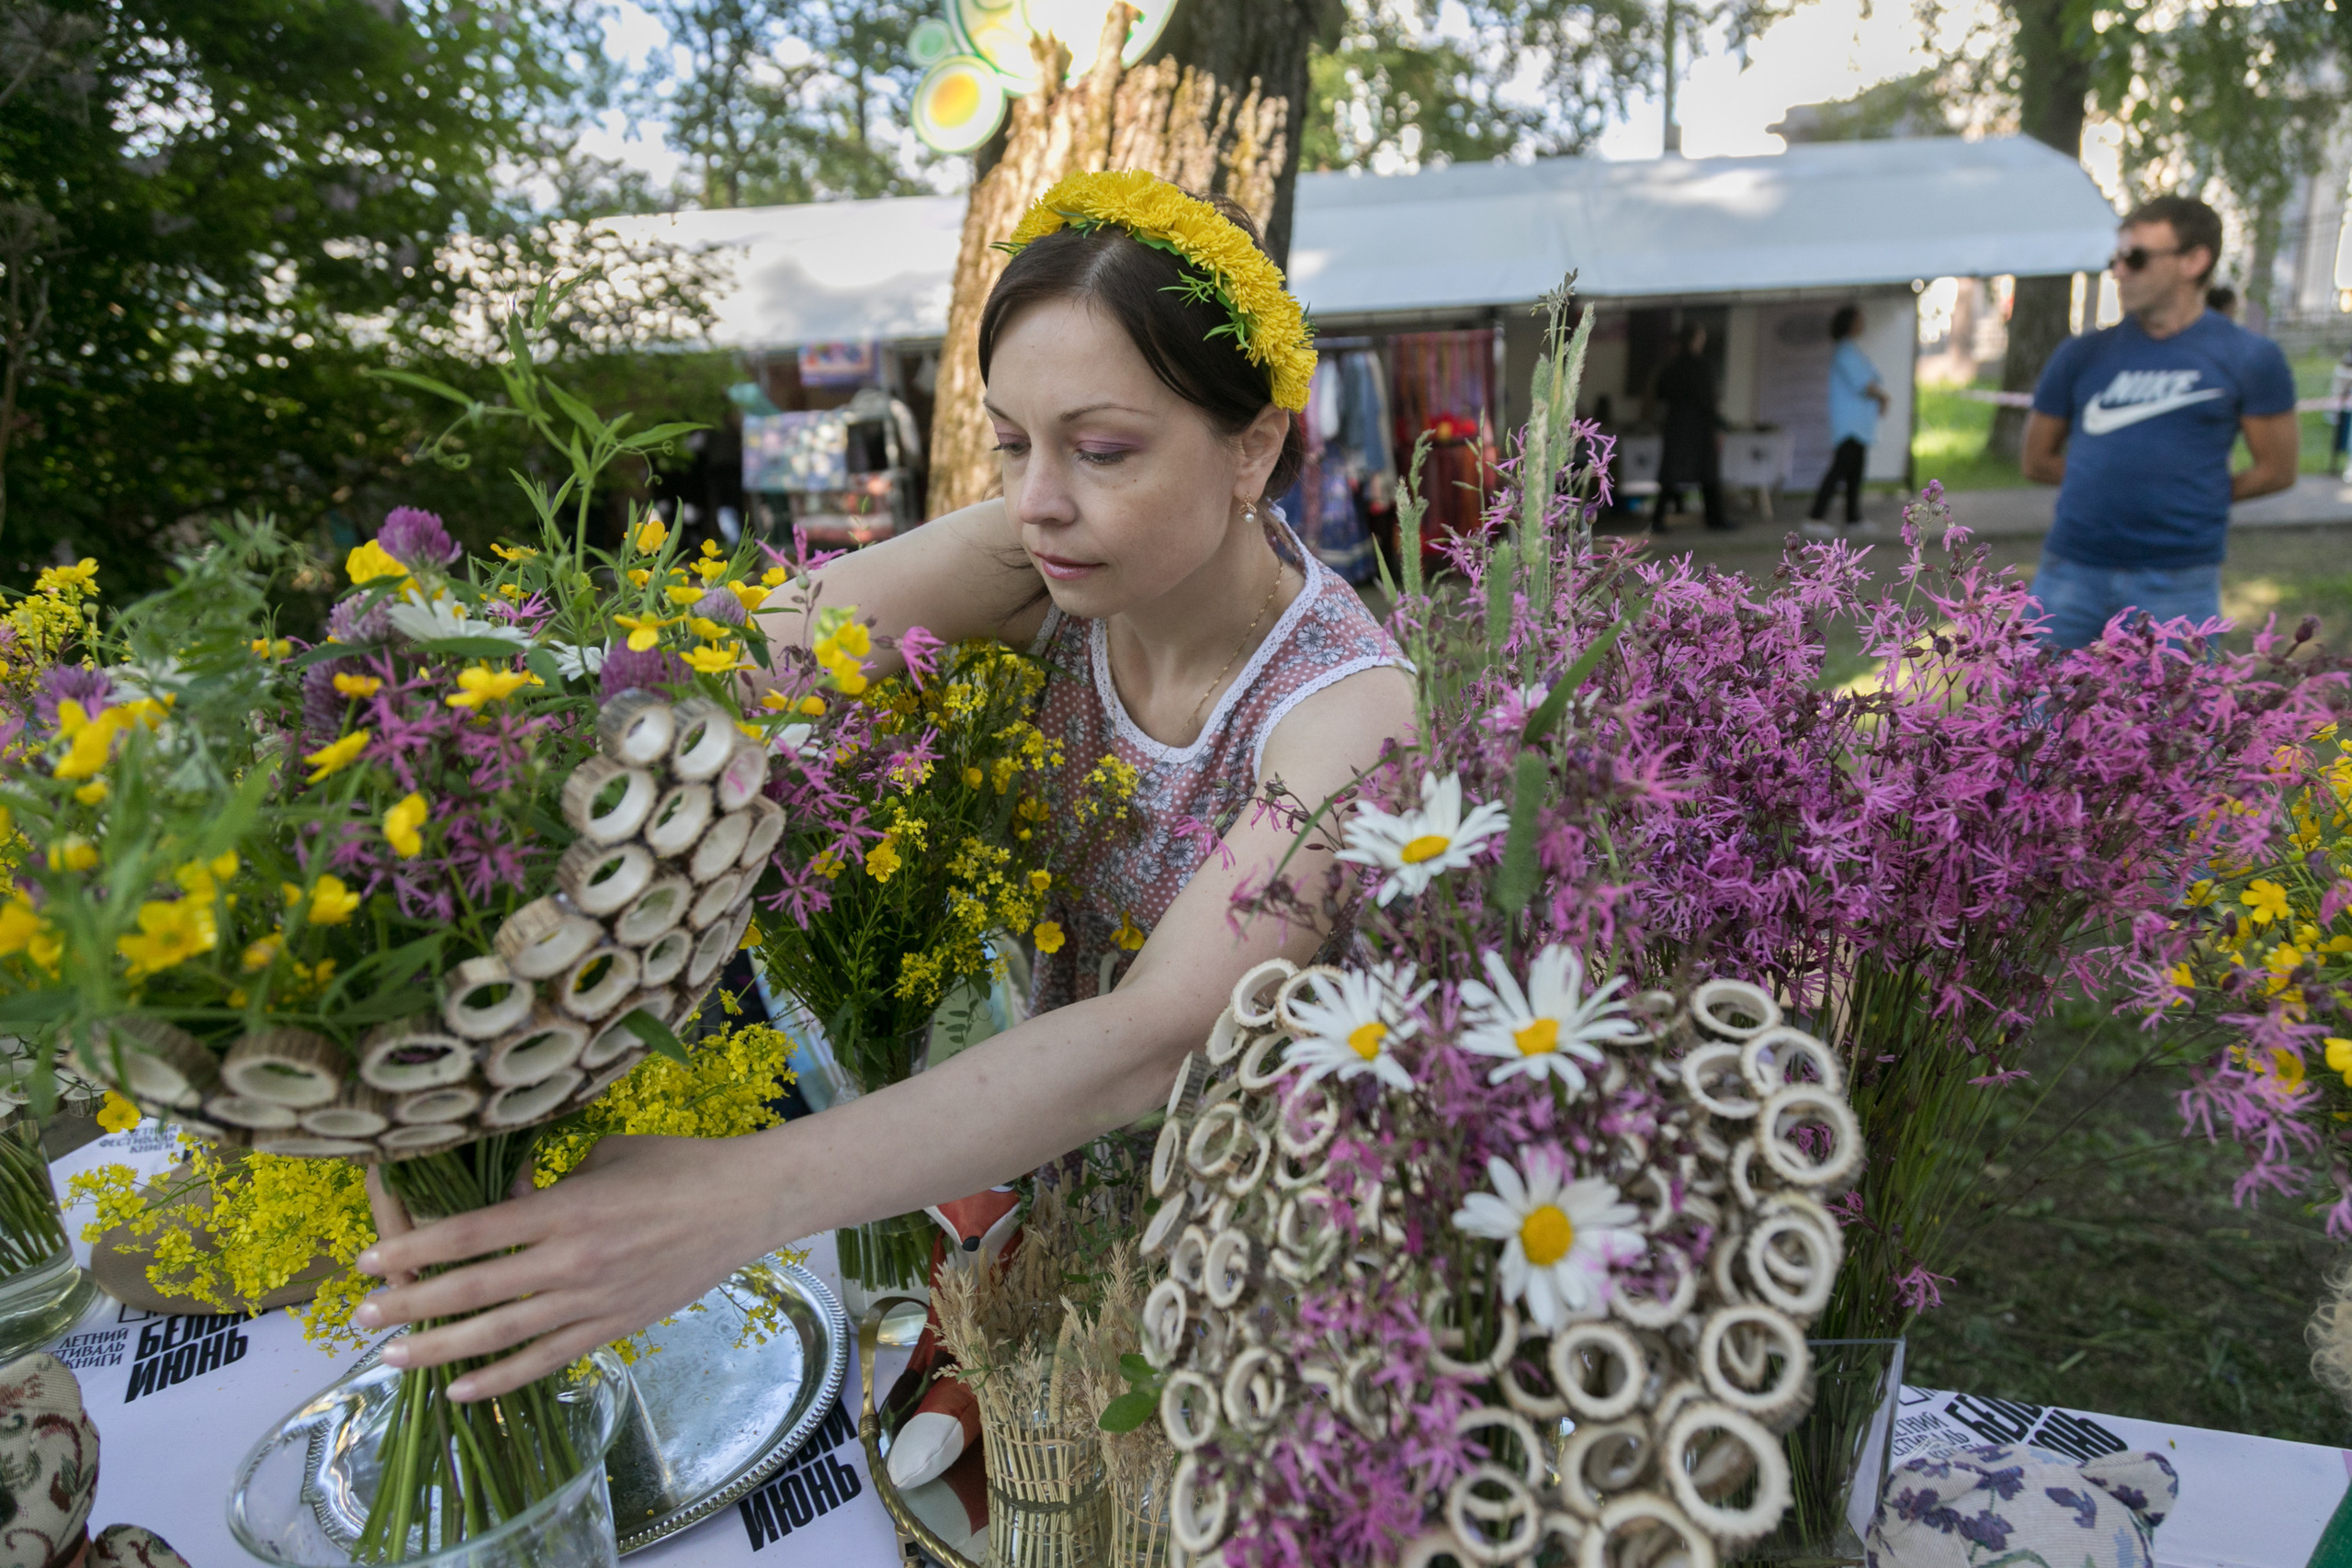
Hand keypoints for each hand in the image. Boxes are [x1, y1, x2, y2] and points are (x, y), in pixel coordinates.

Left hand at [353, 1134, 784, 1401]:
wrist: (744, 1205)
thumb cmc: (677, 1165)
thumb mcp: (606, 1154)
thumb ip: (553, 1180)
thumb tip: (512, 1198)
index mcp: (566, 1208)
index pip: (472, 1233)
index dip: (416, 1250)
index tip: (369, 1261)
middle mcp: (571, 1260)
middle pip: (473, 1290)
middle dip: (412, 1304)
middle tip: (363, 1316)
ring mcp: (592, 1300)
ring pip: (501, 1336)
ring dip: (440, 1349)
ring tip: (394, 1357)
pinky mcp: (613, 1327)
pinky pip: (546, 1360)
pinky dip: (500, 1379)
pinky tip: (461, 1389)